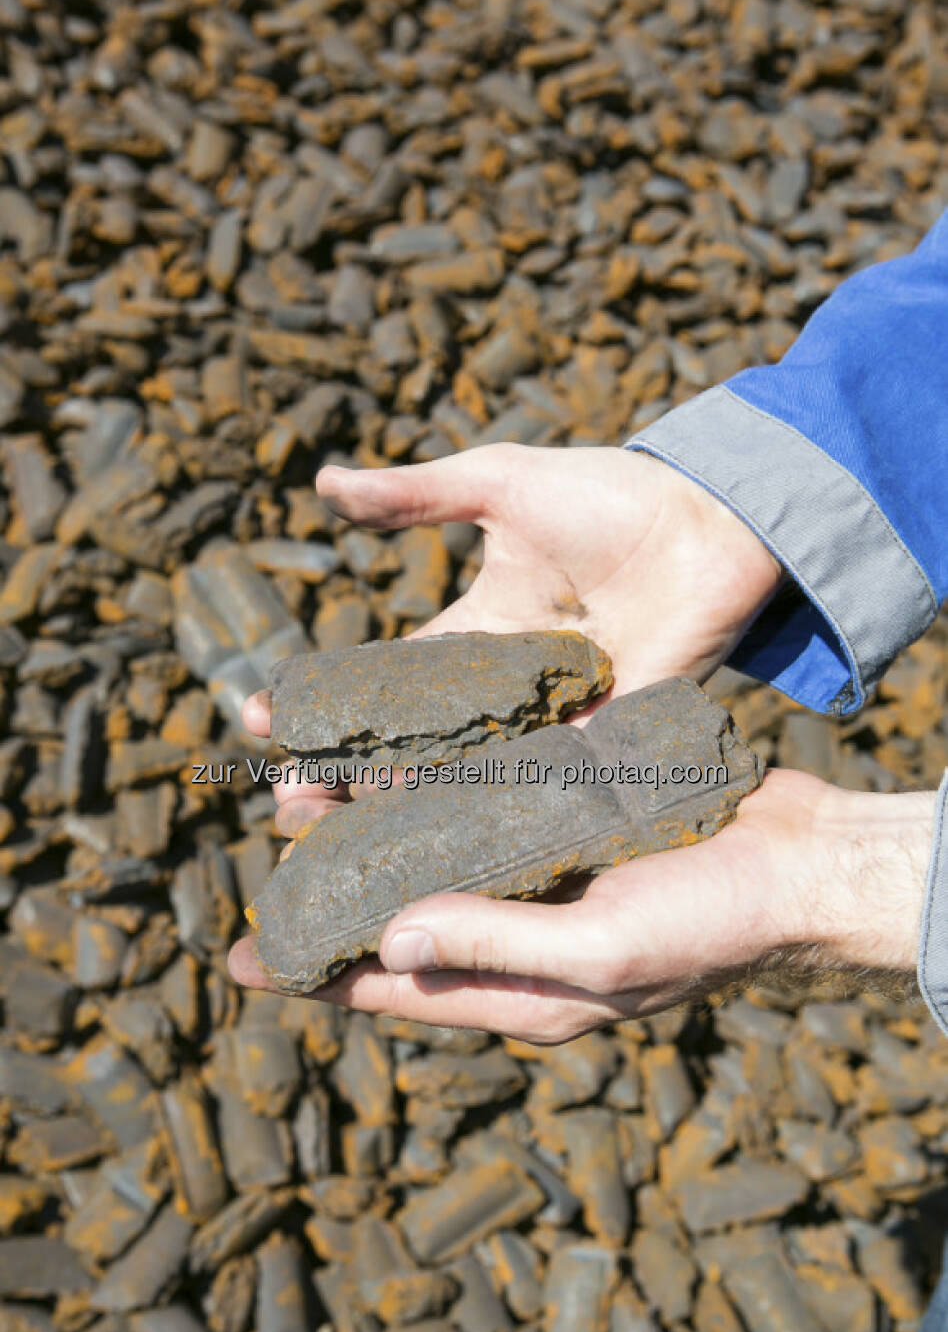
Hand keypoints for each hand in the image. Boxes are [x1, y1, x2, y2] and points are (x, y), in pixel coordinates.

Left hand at [228, 772, 934, 1042]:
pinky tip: (388, 748)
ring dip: (368, 818)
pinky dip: (430, 779)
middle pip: (402, 911)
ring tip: (306, 783)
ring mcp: (540, 871)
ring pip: (429, 847)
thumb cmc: (713, 924)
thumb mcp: (600, 953)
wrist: (799, 859)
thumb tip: (385, 942)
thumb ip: (493, 945)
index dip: (319, 976)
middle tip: (272, 836)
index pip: (398, 990)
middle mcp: (519, 932)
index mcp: (522, 990)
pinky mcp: (562, 815)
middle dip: (332, 882)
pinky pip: (478, 800)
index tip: (244, 958)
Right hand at [242, 441, 782, 835]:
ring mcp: (550, 724)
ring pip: (461, 781)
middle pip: (409, 746)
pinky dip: (483, 820)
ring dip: (399, 809)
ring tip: (332, 836)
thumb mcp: (497, 485)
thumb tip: (322, 482)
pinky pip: (536, 793)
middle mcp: (505, 689)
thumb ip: (414, 497)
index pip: (384, 678)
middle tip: (283, 803)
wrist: (710, 521)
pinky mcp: (601, 746)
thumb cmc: (608, 495)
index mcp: (475, 630)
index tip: (262, 720)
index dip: (324, 702)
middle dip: (344, 774)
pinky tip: (429, 849)